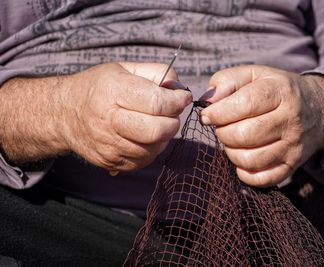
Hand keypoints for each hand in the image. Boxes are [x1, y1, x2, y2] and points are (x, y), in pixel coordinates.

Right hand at [60, 62, 191, 171]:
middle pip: (157, 130)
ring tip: (157, 123)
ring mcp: (108, 145)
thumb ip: (156, 72)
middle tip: (172, 113)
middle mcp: (108, 120)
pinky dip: (152, 149)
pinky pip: (143, 161)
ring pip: (153, 148)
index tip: (183, 97)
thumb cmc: (99, 87)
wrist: (64, 114)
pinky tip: (145, 137)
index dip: (177, 101)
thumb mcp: (124, 68)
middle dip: (173, 121)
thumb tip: (179, 87)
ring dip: (164, 136)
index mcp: (113, 91)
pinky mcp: (110, 161)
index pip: (157, 103)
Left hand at [200, 65, 323, 186]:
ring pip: (250, 160)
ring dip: (231, 153)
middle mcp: (290, 119)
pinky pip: (263, 179)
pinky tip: (242, 160)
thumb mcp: (255, 74)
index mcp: (280, 91)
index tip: (207, 116)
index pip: (243, 105)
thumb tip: (206, 101)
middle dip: (223, 133)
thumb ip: (227, 81)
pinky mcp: (293, 165)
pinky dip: (245, 173)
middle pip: (244, 135)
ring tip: (232, 142)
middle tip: (222, 127)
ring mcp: (293, 145)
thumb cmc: (277, 90)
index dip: (218, 113)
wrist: (319, 109)